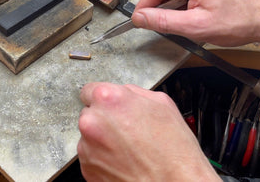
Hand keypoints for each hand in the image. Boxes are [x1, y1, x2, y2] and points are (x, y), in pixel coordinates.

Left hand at [77, 82, 218, 180]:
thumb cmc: (172, 152)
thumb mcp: (162, 104)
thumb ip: (134, 93)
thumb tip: (124, 93)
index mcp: (108, 100)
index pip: (90, 90)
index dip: (104, 99)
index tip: (111, 106)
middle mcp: (92, 122)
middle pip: (90, 114)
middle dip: (106, 119)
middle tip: (128, 130)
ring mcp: (87, 147)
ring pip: (91, 136)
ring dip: (104, 140)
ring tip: (130, 149)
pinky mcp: (88, 169)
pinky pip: (92, 157)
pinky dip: (104, 158)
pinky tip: (124, 161)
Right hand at [132, 0, 259, 45]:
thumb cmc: (240, 21)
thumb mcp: (196, 26)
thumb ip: (163, 21)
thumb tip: (140, 18)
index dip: (144, 7)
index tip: (137, 21)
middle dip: (157, 5)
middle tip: (156, 25)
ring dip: (169, 5)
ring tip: (179, 22)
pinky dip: (179, 2)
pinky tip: (187, 15)